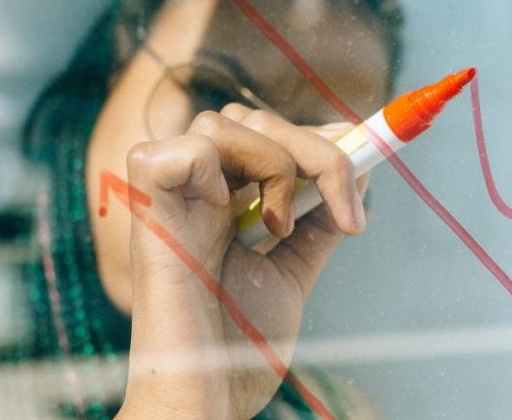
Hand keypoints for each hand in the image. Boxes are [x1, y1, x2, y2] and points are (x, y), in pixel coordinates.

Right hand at [118, 105, 367, 418]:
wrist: (207, 398)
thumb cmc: (239, 347)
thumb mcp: (291, 274)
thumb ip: (317, 227)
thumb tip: (359, 180)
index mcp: (223, 204)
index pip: (265, 132)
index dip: (313, 133)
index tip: (362, 155)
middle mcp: (195, 194)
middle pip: (249, 118)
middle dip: (313, 151)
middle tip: (341, 211)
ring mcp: (171, 200)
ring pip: (221, 123)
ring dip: (274, 165)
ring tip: (277, 229)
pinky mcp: (149, 214)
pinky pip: (178, 151)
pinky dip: (213, 168)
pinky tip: (227, 212)